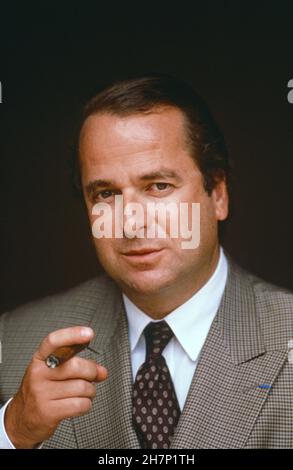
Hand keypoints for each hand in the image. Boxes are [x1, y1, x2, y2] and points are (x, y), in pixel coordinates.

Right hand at [5, 326, 107, 447]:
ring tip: (83, 393)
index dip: (72, 335)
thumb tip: (102, 371)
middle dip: (91, 372)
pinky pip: (80, 404)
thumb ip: (79, 366)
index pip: (54, 342)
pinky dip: (86, 405)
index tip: (88, 333)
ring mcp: (41, 393)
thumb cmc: (43, 391)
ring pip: (82, 387)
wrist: (23, 419)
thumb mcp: (55, 373)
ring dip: (90, 391)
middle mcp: (38, 374)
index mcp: (39, 359)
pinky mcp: (48, 412)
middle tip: (93, 376)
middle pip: (75, 366)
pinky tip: (79, 404)